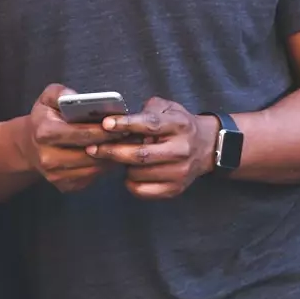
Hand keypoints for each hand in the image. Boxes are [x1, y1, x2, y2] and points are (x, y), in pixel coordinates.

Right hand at [20, 84, 127, 192]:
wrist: (30, 145)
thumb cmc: (45, 118)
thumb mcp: (48, 98)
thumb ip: (60, 93)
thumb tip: (75, 97)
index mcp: (44, 133)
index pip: (79, 133)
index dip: (102, 130)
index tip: (121, 125)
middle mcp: (47, 157)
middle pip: (89, 153)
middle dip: (111, 144)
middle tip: (130, 135)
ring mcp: (55, 174)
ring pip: (93, 168)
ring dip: (110, 157)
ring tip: (125, 144)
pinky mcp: (63, 185)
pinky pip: (91, 177)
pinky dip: (104, 167)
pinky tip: (111, 155)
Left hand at [89, 97, 219, 199]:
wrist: (206, 147)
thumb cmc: (179, 125)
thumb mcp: (168, 108)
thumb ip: (147, 109)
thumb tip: (121, 119)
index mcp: (179, 125)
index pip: (150, 124)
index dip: (126, 124)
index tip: (106, 124)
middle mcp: (181, 149)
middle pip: (141, 154)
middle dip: (113, 151)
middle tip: (93, 148)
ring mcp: (179, 172)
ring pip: (138, 173)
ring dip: (123, 166)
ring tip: (121, 158)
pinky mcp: (175, 189)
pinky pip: (143, 190)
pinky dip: (130, 183)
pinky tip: (130, 173)